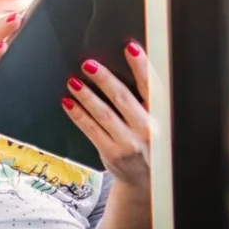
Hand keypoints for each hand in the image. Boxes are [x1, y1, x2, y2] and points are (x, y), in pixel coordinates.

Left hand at [64, 41, 156, 191]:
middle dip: (105, 79)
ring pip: (104, 114)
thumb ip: (145, 101)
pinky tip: (68, 102)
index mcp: (160, 116)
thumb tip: (125, 67)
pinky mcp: (112, 153)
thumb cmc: (148, 142)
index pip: (151, 87)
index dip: (141, 66)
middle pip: (123, 98)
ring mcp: (129, 143)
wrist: (147, 180)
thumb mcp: (155, 121)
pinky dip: (78, 114)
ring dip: (87, 96)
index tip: (130, 47)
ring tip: (73, 81)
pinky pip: (91, 130)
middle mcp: (147, 129)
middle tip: (88, 64)